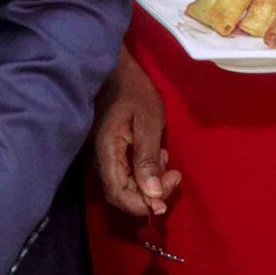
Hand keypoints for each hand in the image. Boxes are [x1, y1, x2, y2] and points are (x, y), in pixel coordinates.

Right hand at [92, 51, 180, 218]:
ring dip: (150, 181)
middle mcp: (100, 159)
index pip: (118, 194)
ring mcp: (103, 156)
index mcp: (107, 152)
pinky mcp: (110, 151)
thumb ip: (148, 159)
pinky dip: (145, 171)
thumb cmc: (134, 91)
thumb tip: (153, 195)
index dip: (140, 205)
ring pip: (126, 183)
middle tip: (175, 175)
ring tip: (168, 160)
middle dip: (151, 193)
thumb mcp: (148, 122)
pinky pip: (126, 171)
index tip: (165, 201)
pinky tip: (158, 155)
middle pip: (122, 193)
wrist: (117, 69)